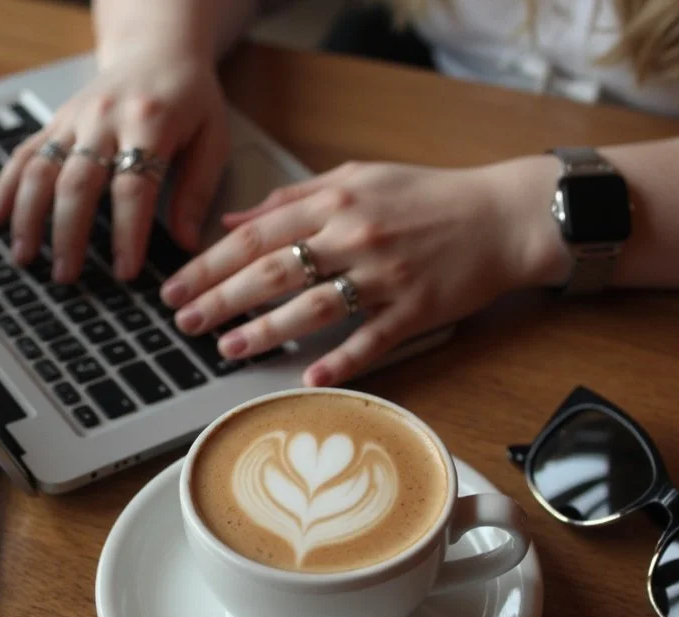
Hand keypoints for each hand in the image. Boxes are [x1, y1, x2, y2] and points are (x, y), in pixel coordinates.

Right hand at [0, 51, 228, 281]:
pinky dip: (6, 187)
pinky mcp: (56, 121)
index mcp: (150, 121)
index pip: (133, 186)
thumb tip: (186, 243)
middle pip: (78, 181)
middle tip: (66, 275)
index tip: (125, 271)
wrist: (158, 49)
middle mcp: (104, 117)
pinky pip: (24, 154)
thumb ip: (197, 190)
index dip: (127, 232)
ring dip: (27, 216)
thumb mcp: (212, 137)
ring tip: (24, 256)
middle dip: (68, 233)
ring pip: (41, 168)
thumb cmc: (190, 98)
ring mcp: (74, 118)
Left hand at [159, 158, 564, 386]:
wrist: (502, 215)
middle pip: (274, 271)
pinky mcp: (415, 308)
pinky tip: (310, 378)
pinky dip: (341, 360)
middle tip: (184, 323)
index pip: (257, 235)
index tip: (176, 286)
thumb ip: (294, 197)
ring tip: (228, 349)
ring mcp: (386, 274)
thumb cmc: (427, 196)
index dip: (210, 263)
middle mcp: (356, 235)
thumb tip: (235, 220)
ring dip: (266, 331)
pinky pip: (372, 338)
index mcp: (337, 200)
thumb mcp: (356, 178)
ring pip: (314, 307)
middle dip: (220, 299)